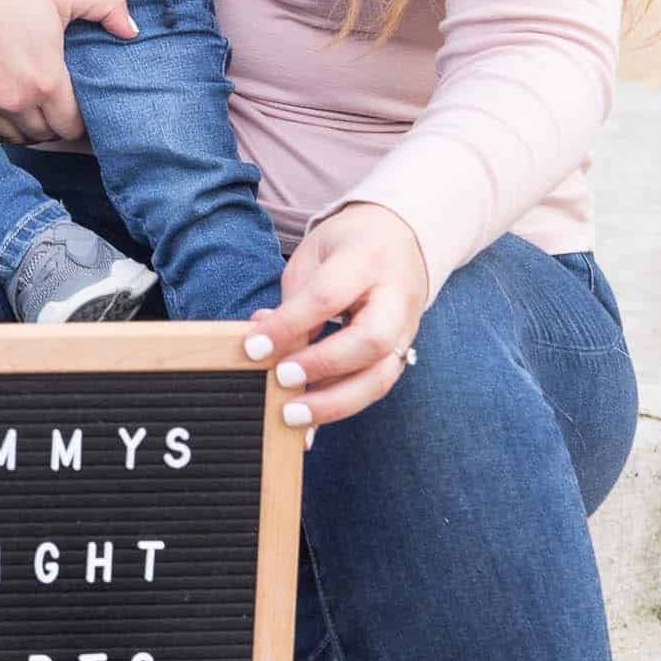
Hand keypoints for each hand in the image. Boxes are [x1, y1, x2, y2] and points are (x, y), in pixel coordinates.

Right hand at [0, 0, 135, 143]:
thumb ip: (108, 6)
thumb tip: (131, 31)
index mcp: (46, 82)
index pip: (72, 128)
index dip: (81, 122)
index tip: (80, 109)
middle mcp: (15, 102)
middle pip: (45, 137)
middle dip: (55, 125)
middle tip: (59, 106)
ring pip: (14, 138)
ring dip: (26, 129)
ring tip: (33, 109)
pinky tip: (3, 108)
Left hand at [247, 203, 428, 435]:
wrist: (400, 238)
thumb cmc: (347, 247)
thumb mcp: (314, 258)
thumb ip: (292, 302)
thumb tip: (259, 345)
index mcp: (367, 260)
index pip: (327, 297)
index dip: (289, 325)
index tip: (254, 347)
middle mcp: (396, 298)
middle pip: (372, 341)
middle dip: (323, 366)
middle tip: (281, 379)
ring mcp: (406, 330)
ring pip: (382, 376)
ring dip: (335, 402)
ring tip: (292, 416)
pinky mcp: (402, 354)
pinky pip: (374, 386)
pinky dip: (340, 406)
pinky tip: (309, 422)